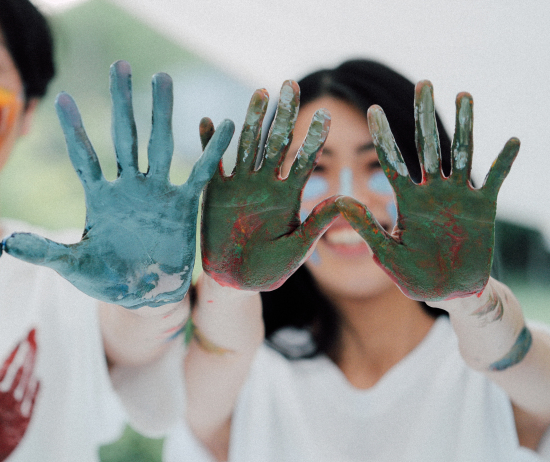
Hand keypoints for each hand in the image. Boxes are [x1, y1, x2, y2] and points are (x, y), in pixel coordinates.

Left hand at [4, 60, 232, 307]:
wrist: (143, 296)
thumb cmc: (105, 280)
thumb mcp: (73, 266)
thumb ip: (44, 253)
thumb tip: (7, 245)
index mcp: (100, 197)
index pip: (84, 156)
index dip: (74, 128)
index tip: (61, 97)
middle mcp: (129, 187)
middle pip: (125, 136)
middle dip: (122, 101)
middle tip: (119, 66)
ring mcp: (157, 192)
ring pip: (159, 145)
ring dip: (161, 113)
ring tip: (162, 78)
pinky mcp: (183, 206)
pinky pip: (199, 174)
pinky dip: (210, 152)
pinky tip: (221, 125)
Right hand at [200, 81, 339, 290]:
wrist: (237, 282)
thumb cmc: (272, 270)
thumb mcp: (298, 247)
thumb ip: (318, 224)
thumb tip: (347, 200)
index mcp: (288, 195)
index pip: (304, 160)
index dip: (313, 139)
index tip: (325, 116)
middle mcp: (265, 183)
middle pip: (276, 142)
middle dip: (284, 115)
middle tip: (292, 85)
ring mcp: (240, 185)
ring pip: (247, 145)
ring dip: (252, 119)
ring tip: (260, 93)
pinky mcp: (215, 193)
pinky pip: (212, 165)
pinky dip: (209, 143)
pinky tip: (209, 121)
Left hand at [336, 81, 519, 300]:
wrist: (450, 293)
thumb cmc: (414, 277)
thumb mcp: (387, 254)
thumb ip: (367, 228)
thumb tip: (340, 202)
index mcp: (406, 201)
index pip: (392, 161)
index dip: (382, 136)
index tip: (370, 109)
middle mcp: (432, 192)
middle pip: (427, 146)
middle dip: (424, 115)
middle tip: (424, 83)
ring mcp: (458, 197)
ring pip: (461, 153)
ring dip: (465, 125)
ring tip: (464, 94)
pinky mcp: (483, 207)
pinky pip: (494, 180)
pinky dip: (503, 162)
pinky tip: (512, 140)